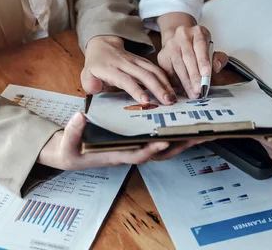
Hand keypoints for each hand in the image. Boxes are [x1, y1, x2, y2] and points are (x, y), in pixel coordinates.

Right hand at [37, 112, 204, 169]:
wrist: (71, 154)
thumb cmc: (71, 151)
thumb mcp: (68, 143)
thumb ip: (74, 131)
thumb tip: (80, 116)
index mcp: (116, 155)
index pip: (138, 153)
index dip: (151, 148)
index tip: (164, 139)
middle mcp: (130, 153)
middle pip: (160, 152)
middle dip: (180, 145)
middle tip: (200, 135)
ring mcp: (135, 148)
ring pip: (164, 147)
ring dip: (183, 140)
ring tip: (202, 130)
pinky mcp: (137, 142)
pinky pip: (159, 139)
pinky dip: (174, 133)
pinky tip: (183, 123)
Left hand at [82, 35, 175, 104]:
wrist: (103, 46)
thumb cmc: (95, 66)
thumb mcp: (86, 75)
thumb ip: (90, 84)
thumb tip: (95, 87)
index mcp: (111, 68)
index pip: (125, 79)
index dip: (136, 90)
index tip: (145, 101)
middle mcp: (126, 63)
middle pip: (144, 74)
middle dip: (158, 88)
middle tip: (167, 102)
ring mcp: (136, 60)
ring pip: (153, 70)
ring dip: (165, 84)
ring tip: (173, 98)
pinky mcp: (143, 61)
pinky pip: (156, 68)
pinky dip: (166, 78)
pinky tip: (173, 89)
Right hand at [159, 25, 227, 97]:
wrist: (179, 41)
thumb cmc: (198, 48)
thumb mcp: (211, 50)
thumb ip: (218, 58)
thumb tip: (216, 66)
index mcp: (197, 32)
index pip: (200, 45)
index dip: (203, 60)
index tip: (206, 73)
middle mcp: (183, 35)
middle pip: (188, 57)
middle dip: (194, 75)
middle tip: (199, 89)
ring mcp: (171, 44)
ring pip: (178, 65)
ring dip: (186, 81)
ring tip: (192, 92)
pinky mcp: (162, 55)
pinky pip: (169, 70)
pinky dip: (177, 82)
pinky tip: (183, 90)